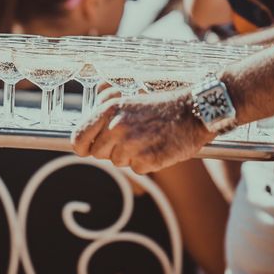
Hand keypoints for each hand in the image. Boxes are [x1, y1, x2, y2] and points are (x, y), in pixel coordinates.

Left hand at [71, 90, 215, 173]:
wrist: (194, 111)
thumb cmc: (161, 107)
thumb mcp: (128, 103)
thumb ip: (105, 119)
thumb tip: (84, 140)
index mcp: (109, 110)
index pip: (79, 137)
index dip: (81, 146)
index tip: (85, 149)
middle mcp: (117, 127)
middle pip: (98, 153)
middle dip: (112, 150)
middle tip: (132, 138)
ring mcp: (132, 144)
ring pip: (118, 163)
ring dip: (131, 156)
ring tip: (147, 140)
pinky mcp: (148, 160)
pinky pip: (137, 170)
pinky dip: (147, 163)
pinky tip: (157, 147)